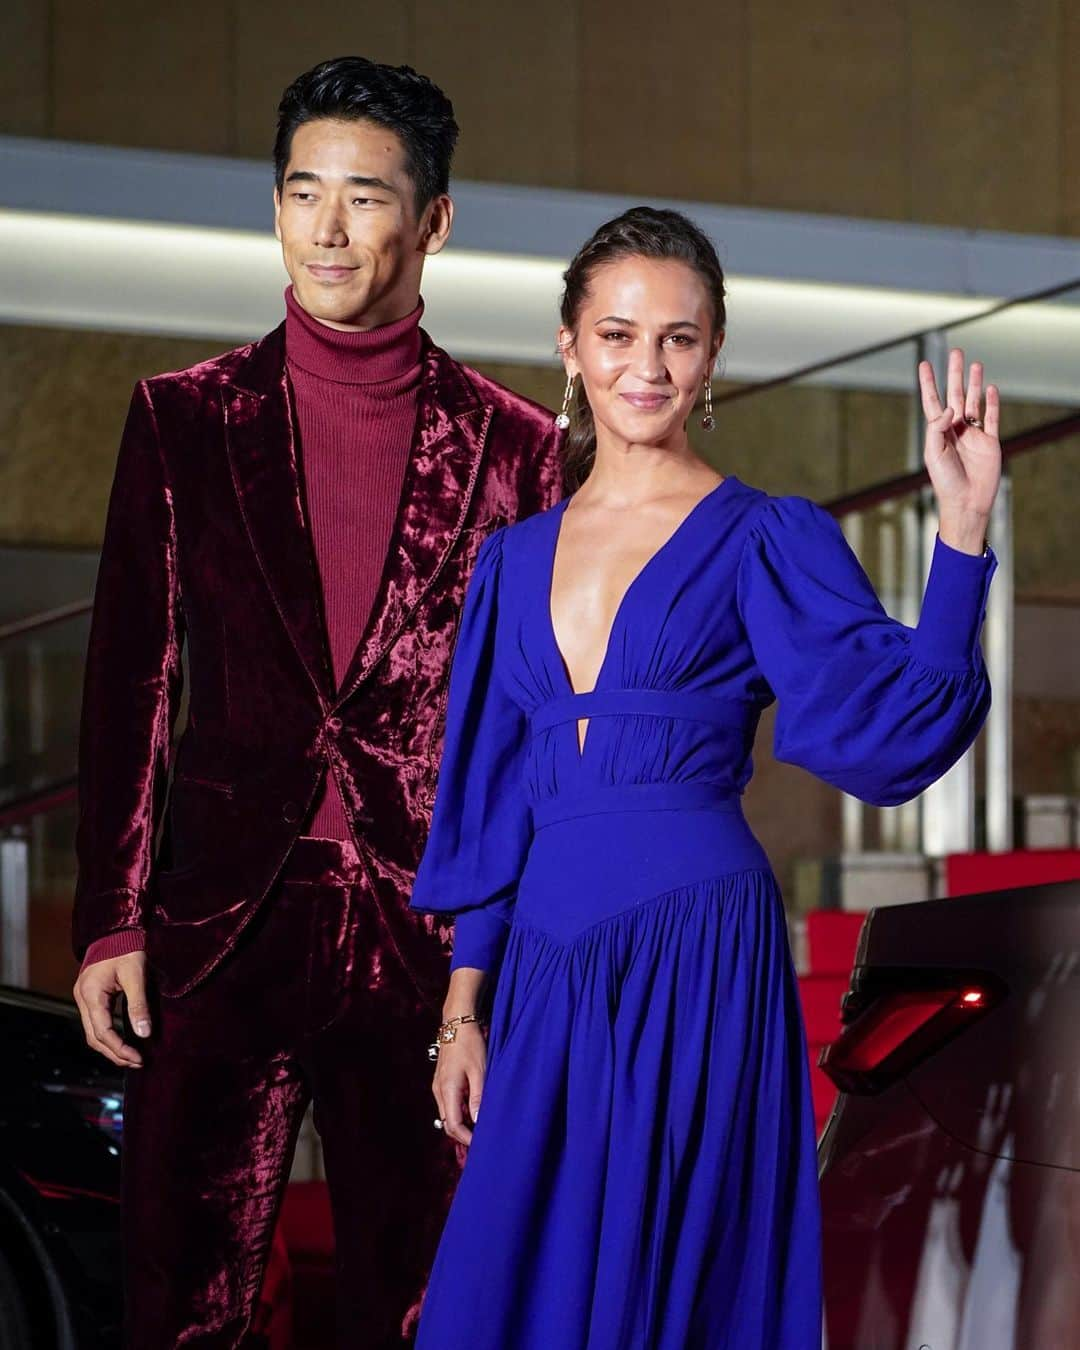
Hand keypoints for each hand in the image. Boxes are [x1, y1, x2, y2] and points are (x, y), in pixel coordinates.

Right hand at [73, 951, 151, 1068]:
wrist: (118, 928)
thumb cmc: (127, 947)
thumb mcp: (136, 975)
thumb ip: (138, 1005)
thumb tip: (144, 1034)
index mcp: (90, 994)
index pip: (102, 1032)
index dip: (119, 1049)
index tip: (139, 1058)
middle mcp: (82, 998)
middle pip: (94, 1036)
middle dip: (115, 1052)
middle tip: (138, 1062)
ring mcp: (85, 997)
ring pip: (94, 1031)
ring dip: (111, 1046)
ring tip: (133, 1056)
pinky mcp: (92, 994)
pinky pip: (97, 1021)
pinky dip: (110, 1034)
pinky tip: (125, 1039)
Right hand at [431, 1022, 485, 1146]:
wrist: (456, 1022)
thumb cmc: (470, 1044)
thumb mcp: (479, 1070)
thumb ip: (478, 1097)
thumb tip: (478, 1122)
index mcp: (447, 1089)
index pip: (453, 1125)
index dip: (466, 1138)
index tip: (480, 1144)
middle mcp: (438, 1090)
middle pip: (447, 1123)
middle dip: (462, 1135)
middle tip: (480, 1141)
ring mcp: (437, 1085)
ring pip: (446, 1114)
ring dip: (460, 1124)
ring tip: (478, 1129)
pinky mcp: (440, 1080)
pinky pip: (447, 1104)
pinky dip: (457, 1113)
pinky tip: (471, 1112)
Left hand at [918, 348, 1000, 548]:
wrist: (966, 501)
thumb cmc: (944, 481)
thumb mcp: (933, 453)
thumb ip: (937, 428)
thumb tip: (951, 406)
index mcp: (937, 432)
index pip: (932, 401)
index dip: (928, 382)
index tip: (925, 364)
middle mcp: (955, 429)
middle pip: (954, 394)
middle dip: (954, 374)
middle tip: (956, 352)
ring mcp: (973, 434)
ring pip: (974, 402)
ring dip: (974, 383)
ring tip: (975, 363)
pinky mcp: (990, 441)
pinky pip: (991, 417)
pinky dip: (992, 403)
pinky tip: (990, 388)